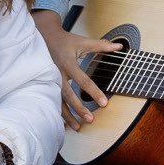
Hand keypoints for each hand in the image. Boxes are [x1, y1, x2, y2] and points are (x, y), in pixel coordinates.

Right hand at [32, 8, 121, 129]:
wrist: (43, 37)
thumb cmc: (65, 41)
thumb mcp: (83, 42)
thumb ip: (101, 45)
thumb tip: (120, 46)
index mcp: (68, 64)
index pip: (83, 80)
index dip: (94, 92)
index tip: (104, 103)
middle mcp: (57, 73)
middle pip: (69, 95)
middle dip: (79, 108)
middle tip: (91, 119)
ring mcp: (49, 80)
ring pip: (58, 101)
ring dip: (67, 116)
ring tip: (78, 127)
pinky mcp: (45, 84)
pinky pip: (51, 100)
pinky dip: (58, 112)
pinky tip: (64, 123)